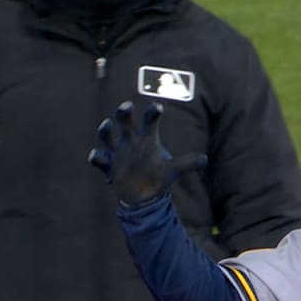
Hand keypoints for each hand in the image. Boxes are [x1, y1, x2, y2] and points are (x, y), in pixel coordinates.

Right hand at [88, 101, 206, 206]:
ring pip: (107, 136)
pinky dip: (97, 157)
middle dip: (124, 113)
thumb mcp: (173, 170)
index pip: (149, 122)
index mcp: (146, 139)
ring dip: (105, 130)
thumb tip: (204, 160)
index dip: (152, 113)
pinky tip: (96, 156)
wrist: (142, 193)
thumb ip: (187, 164)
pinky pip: (99, 159)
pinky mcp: (108, 166)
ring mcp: (117, 152)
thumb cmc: (158, 176)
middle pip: (124, 122)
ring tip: (107, 125)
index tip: (158, 107)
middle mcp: (130, 141)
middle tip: (127, 106)